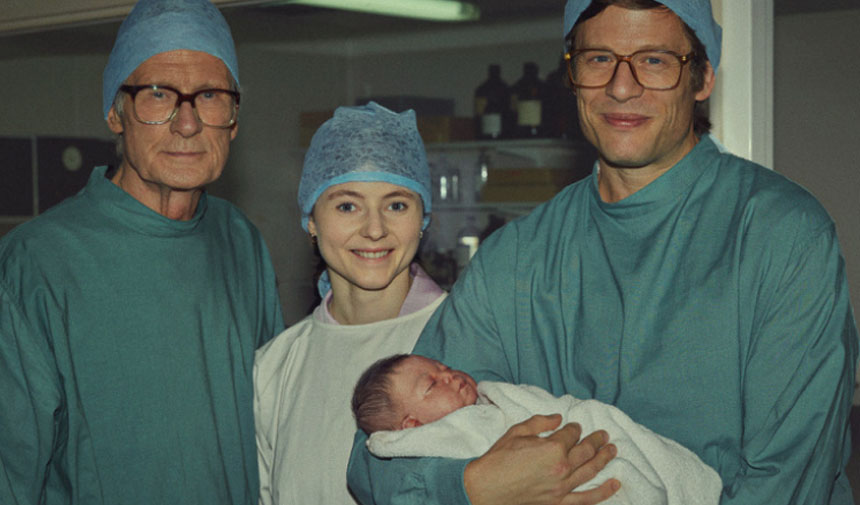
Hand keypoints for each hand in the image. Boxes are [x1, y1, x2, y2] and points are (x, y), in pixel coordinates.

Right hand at [464, 414, 618, 504]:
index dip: (574, 428)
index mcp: (552, 448)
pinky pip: (587, 499)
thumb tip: (558, 418)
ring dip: (605, 459)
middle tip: (603, 435)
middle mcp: (561, 468)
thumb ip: (540, 422)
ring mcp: (562, 488)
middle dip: (596, 440)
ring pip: (591, 471)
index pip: (571, 434)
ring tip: (613, 450)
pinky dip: (603, 492)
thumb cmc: (498, 459)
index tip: (574, 426)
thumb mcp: (517, 432)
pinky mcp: (559, 503)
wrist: (485, 488)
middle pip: (586, 451)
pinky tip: (615, 484)